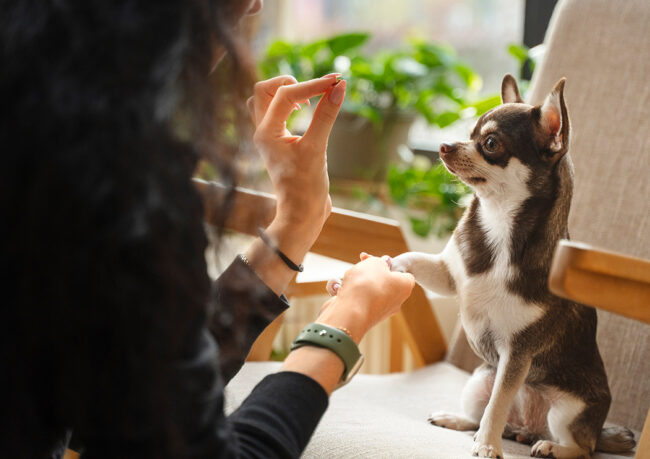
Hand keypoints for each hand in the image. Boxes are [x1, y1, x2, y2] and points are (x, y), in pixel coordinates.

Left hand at [248, 74, 345, 242]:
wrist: (302, 215)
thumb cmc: (306, 187)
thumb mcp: (318, 149)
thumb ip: (326, 115)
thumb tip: (339, 87)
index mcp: (266, 133)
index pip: (285, 94)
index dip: (312, 85)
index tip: (336, 82)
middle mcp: (262, 132)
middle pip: (264, 90)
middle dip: (290, 83)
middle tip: (315, 91)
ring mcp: (268, 137)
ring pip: (265, 100)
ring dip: (285, 92)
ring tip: (307, 101)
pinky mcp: (278, 143)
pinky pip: (274, 113)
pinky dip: (288, 105)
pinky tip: (307, 111)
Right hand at [317, 253, 414, 342]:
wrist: (349, 312)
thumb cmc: (366, 284)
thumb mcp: (375, 263)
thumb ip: (379, 261)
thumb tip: (383, 263)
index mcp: (404, 287)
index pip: (403, 274)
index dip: (390, 265)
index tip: (378, 261)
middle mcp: (395, 301)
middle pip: (382, 281)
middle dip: (368, 273)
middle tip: (360, 267)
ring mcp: (379, 311)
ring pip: (365, 290)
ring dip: (354, 282)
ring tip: (347, 280)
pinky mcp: (362, 317)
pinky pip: (354, 300)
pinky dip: (346, 293)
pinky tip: (339, 290)